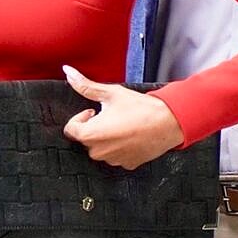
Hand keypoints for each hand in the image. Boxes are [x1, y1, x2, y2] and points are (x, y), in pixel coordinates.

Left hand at [61, 66, 183, 169]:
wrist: (168, 123)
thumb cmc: (140, 108)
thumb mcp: (110, 93)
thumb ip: (85, 85)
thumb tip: (69, 72)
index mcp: (90, 135)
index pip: (70, 129)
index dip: (80, 118)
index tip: (94, 111)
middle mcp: (99, 151)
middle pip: (86, 139)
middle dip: (94, 127)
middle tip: (111, 116)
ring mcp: (113, 160)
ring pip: (101, 148)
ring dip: (106, 137)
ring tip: (123, 124)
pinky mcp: (127, 164)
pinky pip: (116, 155)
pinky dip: (120, 146)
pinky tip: (131, 135)